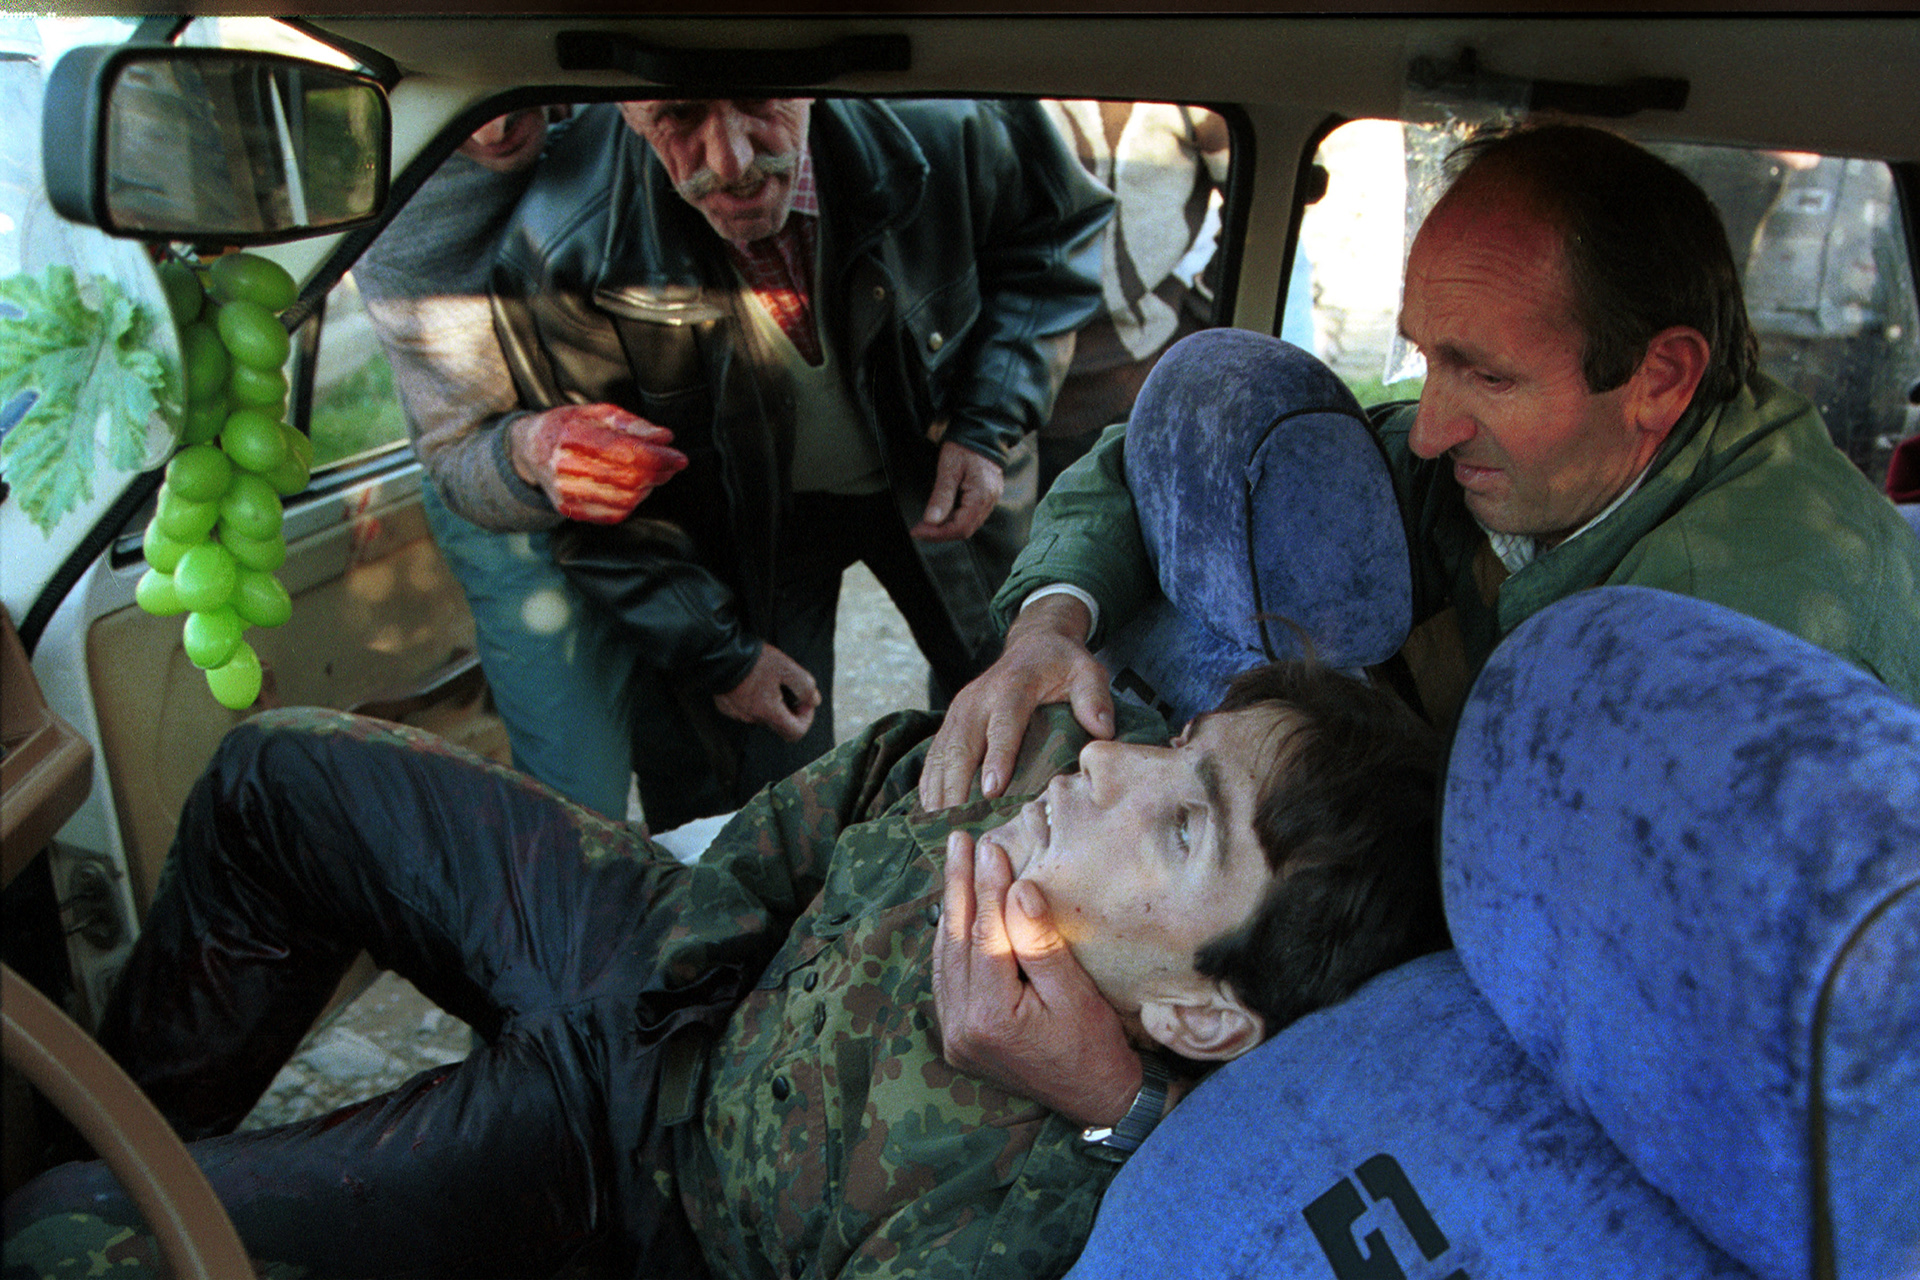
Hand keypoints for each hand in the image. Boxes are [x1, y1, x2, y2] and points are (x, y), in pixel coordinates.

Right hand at [510, 403, 688, 523]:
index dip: (658, 457)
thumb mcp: (596, 413)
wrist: (528, 449)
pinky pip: (613, 515)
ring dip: (648, 488)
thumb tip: (664, 438)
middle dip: (658, 473)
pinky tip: (636, 489)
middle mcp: (565, 466)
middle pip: (627, 478)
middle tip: (671, 464)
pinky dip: (632, 504)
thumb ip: (632, 424)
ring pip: (624, 499)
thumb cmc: (566, 426)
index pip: (625, 452)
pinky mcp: (568, 509)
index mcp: (572, 436)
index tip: (679, 457)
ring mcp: (565, 492)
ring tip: (654, 474)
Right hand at [712, 642, 820, 741]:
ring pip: (763, 716)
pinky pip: (747, 709)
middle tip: (788, 687)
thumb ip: (804, 686)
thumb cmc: (755, 661)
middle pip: (780, 725)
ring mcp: (738, 714)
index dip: (807, 718)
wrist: (720, 654)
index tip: (804, 700)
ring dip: (772, 704)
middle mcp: (752, 718)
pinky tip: (753, 681)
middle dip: (790, 709)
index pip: (796, 732)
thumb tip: (814, 700)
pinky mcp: (727, 707)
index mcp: (769, 712)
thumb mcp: (787, 668)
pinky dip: (755, 700)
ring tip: (769, 680)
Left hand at [910, 441, 1003, 541]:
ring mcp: (990, 500)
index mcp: (981, 496)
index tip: (918, 531)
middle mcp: (989, 502)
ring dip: (947, 528)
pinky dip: (955, 519)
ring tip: (927, 523)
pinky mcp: (988, 496)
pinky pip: (972, 516)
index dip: (937, 533)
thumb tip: (931, 521)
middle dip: (940, 533)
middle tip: (919, 529)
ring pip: (968, 525)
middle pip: (965, 530)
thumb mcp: (948, 469)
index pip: (959, 527)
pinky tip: (942, 514)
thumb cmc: (964, 447)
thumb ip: (941, 496)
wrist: (981, 432)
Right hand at [918, 594, 1113, 809]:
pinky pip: (935, 756)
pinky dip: (930, 784)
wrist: (1033, 644)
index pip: (1003, 725)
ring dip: (939, 791)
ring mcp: (959, 711)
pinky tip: (931, 813)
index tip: (991, 791)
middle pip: (961, 745)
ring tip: (941, 829)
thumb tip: (1102, 730)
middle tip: (959, 825)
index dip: (997, 757)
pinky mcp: (950, 721)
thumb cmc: (1062, 665)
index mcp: (1013, 688)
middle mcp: (978, 699)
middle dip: (957, 787)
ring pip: (942, 754)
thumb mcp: (1087, 672)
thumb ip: (1094, 698)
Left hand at [932, 831, 1140, 1126]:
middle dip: (958, 886)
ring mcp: (955, 1036)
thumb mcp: (1075, 993)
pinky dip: (949, 944)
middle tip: (957, 841)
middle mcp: (962, 1027)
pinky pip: (946, 980)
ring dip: (950, 910)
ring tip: (954, 866)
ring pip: (945, 958)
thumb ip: (1040, 942)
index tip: (989, 845)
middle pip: (956, 941)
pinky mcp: (958, 1039)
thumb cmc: (1095, 1046)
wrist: (1096, 1101)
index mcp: (991, 1015)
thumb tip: (1018, 890)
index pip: (985, 934)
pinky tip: (953, 915)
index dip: (986, 886)